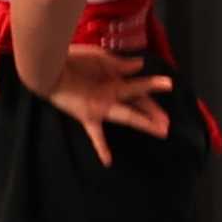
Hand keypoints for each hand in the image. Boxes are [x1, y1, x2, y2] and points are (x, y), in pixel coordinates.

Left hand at [45, 43, 173, 163]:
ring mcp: (102, 106)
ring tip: (162, 131)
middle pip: (139, 104)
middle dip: (154, 112)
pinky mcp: (89, 116)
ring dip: (145, 123)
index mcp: (116, 79)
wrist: (51, 66)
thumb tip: (141, 64)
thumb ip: (120, 64)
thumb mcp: (100, 58)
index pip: (139, 86)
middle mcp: (112, 94)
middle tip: (168, 122)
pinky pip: (97, 134)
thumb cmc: (74, 60)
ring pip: (129, 116)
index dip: (154, 86)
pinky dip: (102, 148)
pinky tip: (108, 162)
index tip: (169, 85)